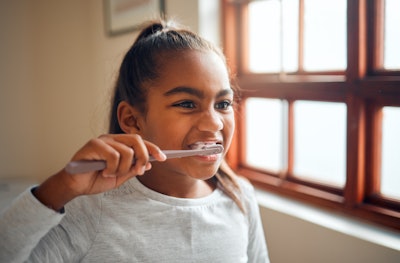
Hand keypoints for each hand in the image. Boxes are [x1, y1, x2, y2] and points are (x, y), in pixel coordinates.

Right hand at [33, 134, 165, 210]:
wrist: (75, 186)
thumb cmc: (95, 179)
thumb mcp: (119, 177)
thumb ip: (132, 169)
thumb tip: (149, 164)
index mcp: (119, 144)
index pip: (140, 142)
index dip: (153, 148)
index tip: (163, 158)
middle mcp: (112, 138)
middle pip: (137, 140)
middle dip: (143, 156)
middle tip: (139, 170)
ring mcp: (102, 140)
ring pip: (126, 151)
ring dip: (122, 168)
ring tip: (111, 174)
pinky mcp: (93, 144)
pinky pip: (113, 155)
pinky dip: (112, 168)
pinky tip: (103, 172)